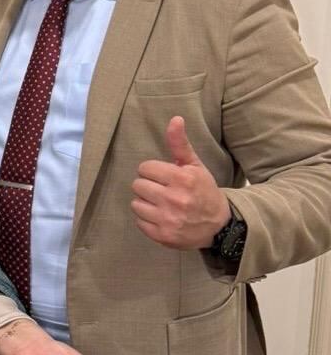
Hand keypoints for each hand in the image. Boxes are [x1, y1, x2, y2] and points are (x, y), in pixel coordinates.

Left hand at [131, 117, 230, 248]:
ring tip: (161, 204)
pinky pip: (139, 221)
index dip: (153, 171)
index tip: (163, 176)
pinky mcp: (162, 235)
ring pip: (135, 203)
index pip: (145, 168)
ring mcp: (168, 219)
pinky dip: (147, 219)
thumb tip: (175, 119)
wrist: (218, 225)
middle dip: (148, 186)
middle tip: (161, 190)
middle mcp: (174, 199)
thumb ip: (180, 144)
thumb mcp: (195, 166)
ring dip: (145, 203)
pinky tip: (161, 217)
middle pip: (137, 185)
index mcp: (182, 178)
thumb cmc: (203, 191)